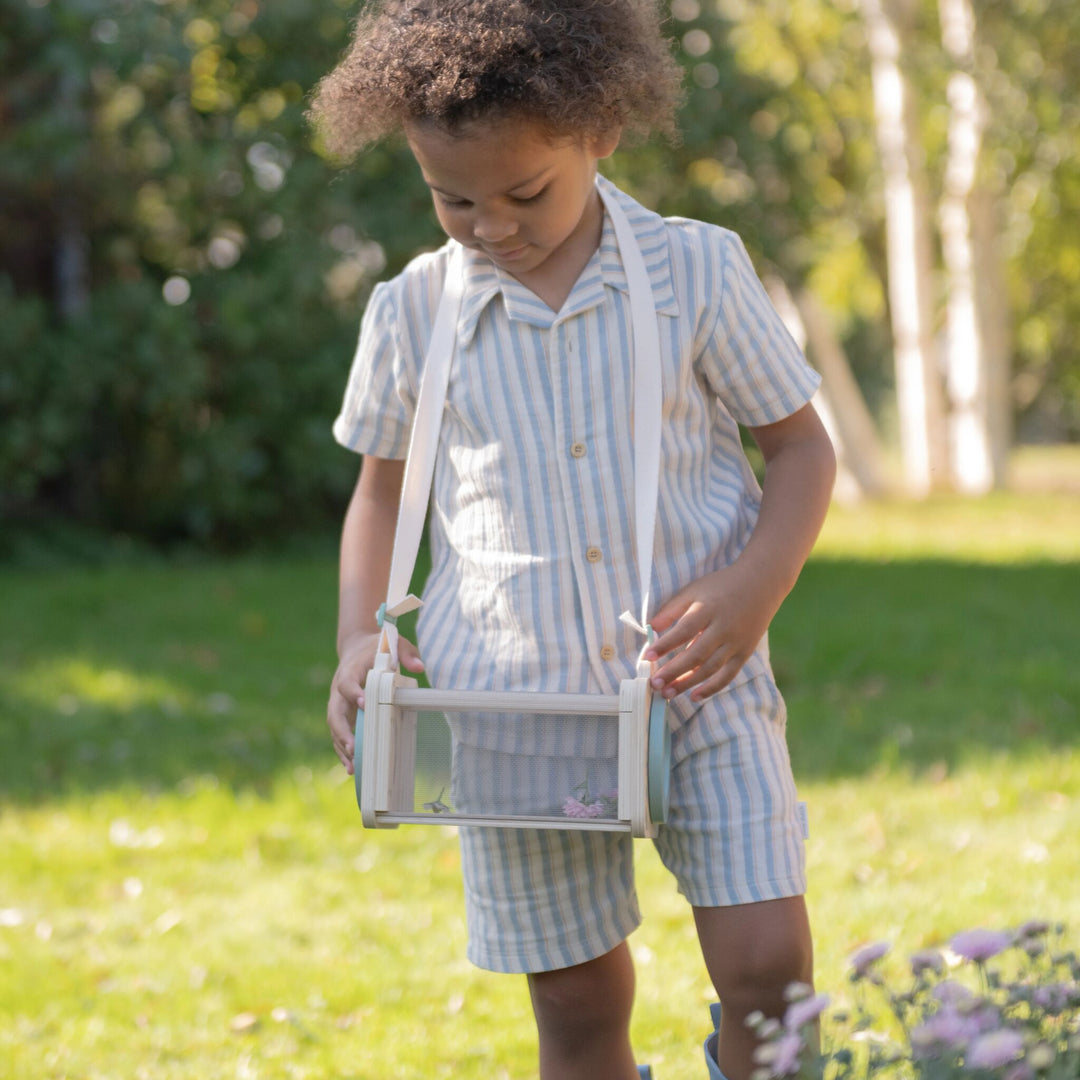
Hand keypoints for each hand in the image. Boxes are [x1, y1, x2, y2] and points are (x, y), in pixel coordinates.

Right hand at [327, 633, 423, 773]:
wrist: (356, 647)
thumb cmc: (377, 647)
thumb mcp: (394, 643)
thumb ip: (406, 653)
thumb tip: (420, 667)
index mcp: (350, 671)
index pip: (347, 683)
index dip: (353, 693)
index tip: (363, 703)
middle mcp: (339, 689)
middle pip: (334, 712)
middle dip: (342, 731)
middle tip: (353, 748)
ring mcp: (339, 703)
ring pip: (335, 727)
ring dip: (342, 747)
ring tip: (353, 768)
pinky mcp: (343, 714)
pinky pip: (340, 733)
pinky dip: (344, 750)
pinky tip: (354, 768)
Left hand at [643, 562, 780, 701]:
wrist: (761, 583)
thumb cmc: (721, 586)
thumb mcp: (695, 590)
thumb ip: (673, 608)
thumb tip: (651, 626)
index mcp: (708, 609)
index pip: (684, 630)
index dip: (665, 644)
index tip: (647, 656)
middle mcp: (724, 628)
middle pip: (696, 654)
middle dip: (673, 671)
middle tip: (654, 683)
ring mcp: (736, 642)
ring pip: (710, 669)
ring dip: (687, 683)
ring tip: (667, 693)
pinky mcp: (745, 652)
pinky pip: (728, 675)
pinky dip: (712, 688)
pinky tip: (694, 696)